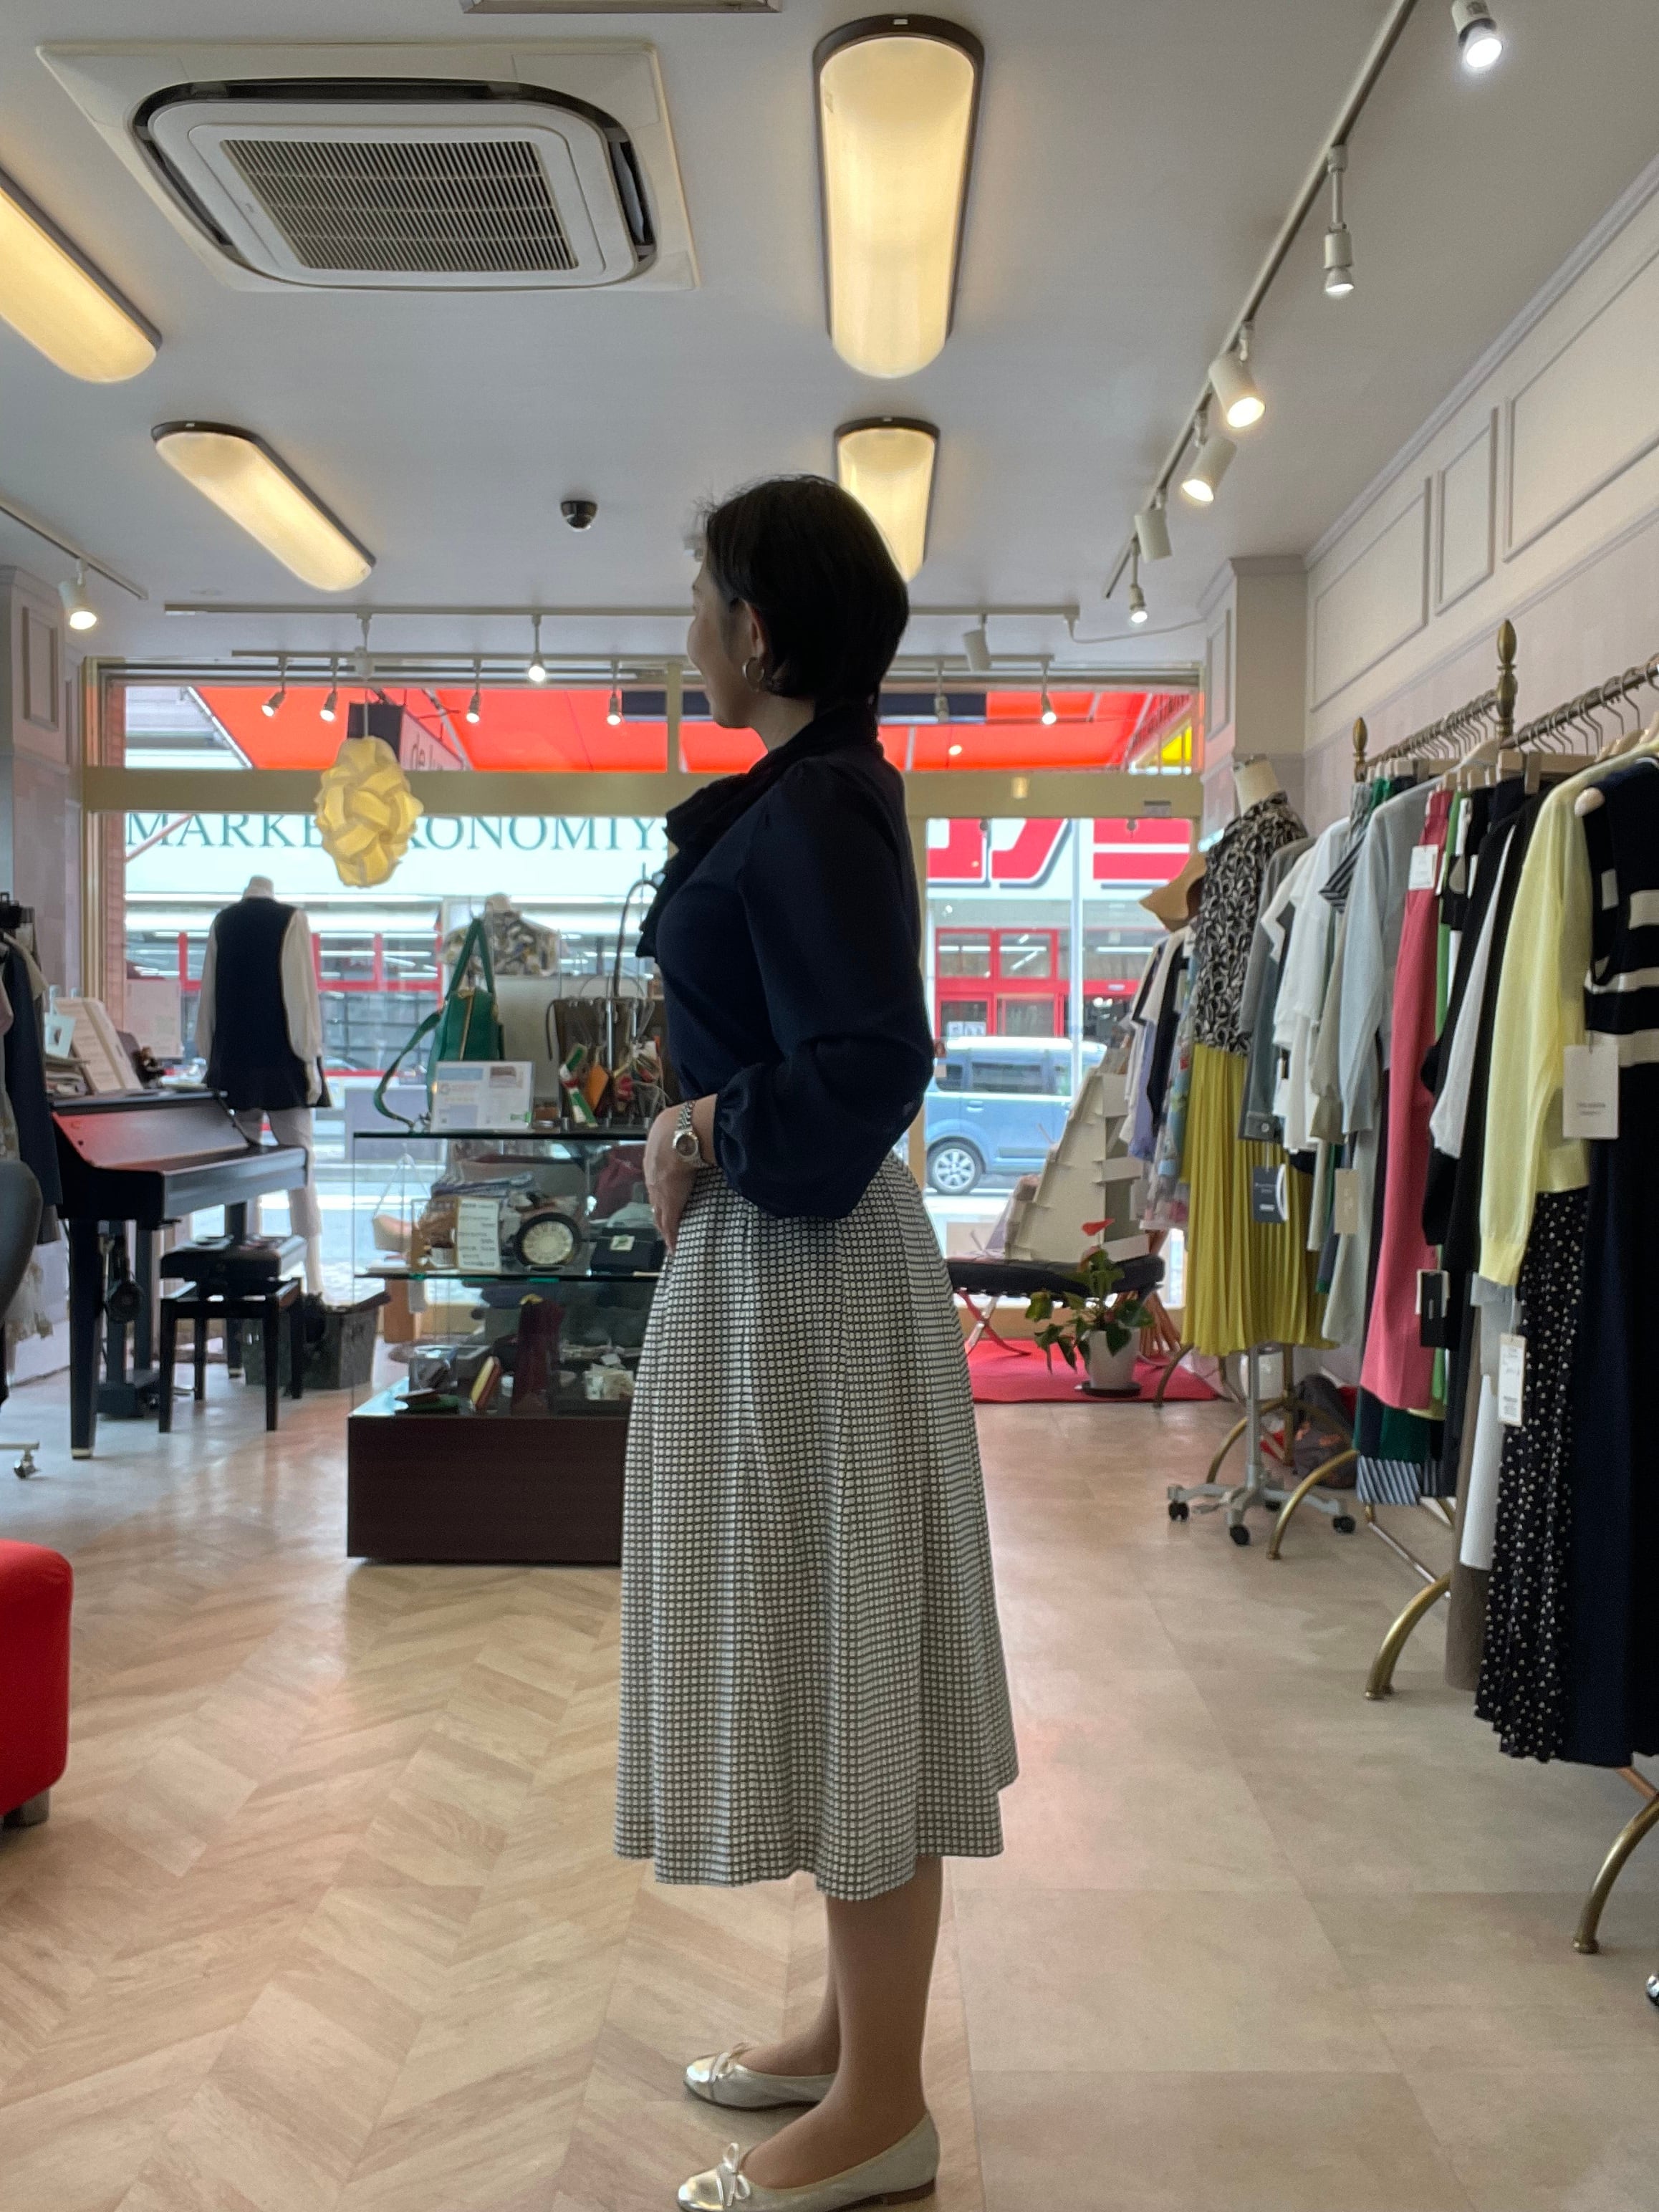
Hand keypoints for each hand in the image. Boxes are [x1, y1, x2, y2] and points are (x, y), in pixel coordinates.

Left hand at [644, 1096, 715, 1252]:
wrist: (680, 1135)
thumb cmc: (681, 1126)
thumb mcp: (675, 1127)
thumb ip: (682, 1131)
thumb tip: (695, 1124)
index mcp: (654, 1160)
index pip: (655, 1182)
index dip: (659, 1193)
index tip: (661, 1202)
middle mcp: (653, 1178)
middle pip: (654, 1201)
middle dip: (659, 1213)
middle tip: (663, 1226)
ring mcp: (661, 1193)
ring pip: (660, 1215)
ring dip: (664, 1227)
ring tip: (669, 1238)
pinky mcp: (671, 1205)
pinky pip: (670, 1225)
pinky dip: (671, 1237)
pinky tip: (674, 1247)